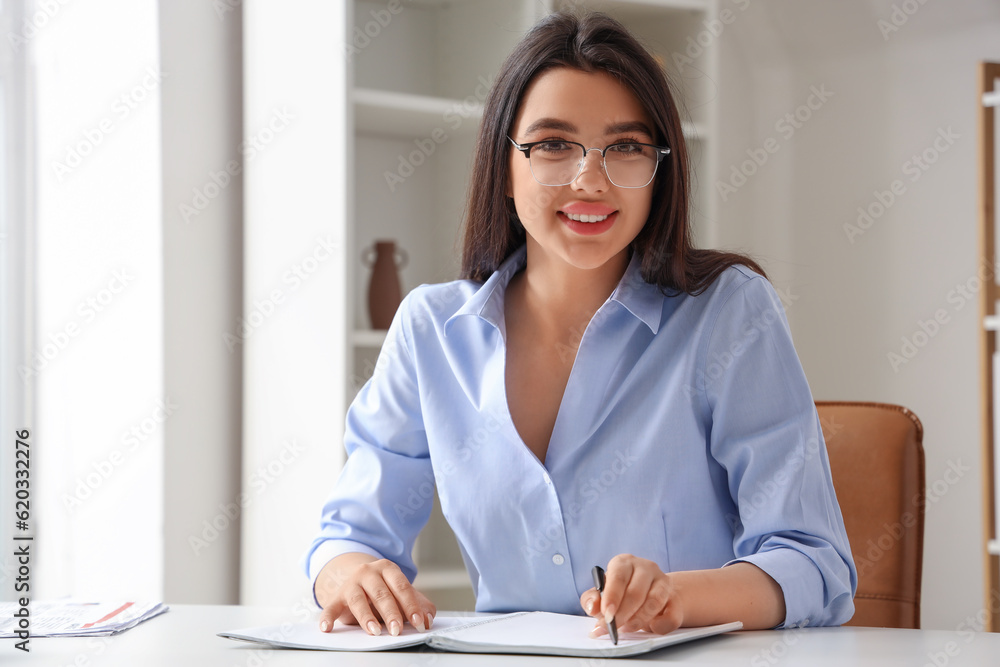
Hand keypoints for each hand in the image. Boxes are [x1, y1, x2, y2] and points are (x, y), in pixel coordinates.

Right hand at [316, 554, 435, 635]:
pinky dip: (327, 617)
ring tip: (375, 631)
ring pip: (358, 600)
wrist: (357, 580)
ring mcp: (351, 583)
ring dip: (367, 617)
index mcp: (388, 569)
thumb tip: (429, 618)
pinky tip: (327, 628)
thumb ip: (417, 603)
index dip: (411, 605)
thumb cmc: (384, 589)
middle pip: (381, 593)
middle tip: (397, 630)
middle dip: (391, 613)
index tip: (419, 622)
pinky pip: (331, 607)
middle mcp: (368, 572)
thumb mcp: (401, 593)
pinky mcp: (337, 596)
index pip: (401, 586)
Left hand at [580, 554, 682, 635]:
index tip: (607, 615)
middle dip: (623, 614)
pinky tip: (650, 627)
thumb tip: (592, 607)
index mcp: (624, 563)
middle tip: (613, 628)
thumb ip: (592, 600)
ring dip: (639, 621)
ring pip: (654, 603)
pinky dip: (659, 626)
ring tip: (627, 628)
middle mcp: (645, 567)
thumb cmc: (619, 593)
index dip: (612, 597)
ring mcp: (663, 581)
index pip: (618, 576)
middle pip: (635, 592)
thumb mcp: (601, 594)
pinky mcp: (675, 598)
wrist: (647, 594)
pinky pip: (671, 616)